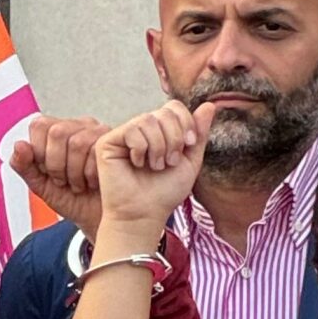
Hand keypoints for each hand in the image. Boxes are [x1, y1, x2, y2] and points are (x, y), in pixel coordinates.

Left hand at [11, 115, 110, 236]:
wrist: (99, 220)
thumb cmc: (74, 201)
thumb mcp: (41, 185)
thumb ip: (24, 165)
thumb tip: (19, 145)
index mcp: (58, 132)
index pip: (40, 125)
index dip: (39, 151)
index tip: (46, 171)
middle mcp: (80, 127)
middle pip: (57, 131)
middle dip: (56, 164)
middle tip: (63, 179)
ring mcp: (100, 133)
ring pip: (77, 142)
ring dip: (74, 171)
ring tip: (79, 183)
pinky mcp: (116, 144)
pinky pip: (96, 152)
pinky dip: (89, 174)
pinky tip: (93, 181)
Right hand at [91, 103, 212, 241]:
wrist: (144, 213)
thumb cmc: (165, 191)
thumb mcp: (191, 161)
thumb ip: (199, 133)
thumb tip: (210, 104)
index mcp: (160, 131)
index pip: (174, 107)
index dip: (186, 122)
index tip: (190, 144)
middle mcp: (141, 129)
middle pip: (164, 111)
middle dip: (175, 138)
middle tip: (170, 162)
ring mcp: (124, 134)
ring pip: (148, 120)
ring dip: (159, 147)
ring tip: (156, 166)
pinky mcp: (107, 141)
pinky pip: (132, 130)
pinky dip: (142, 150)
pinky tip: (137, 164)